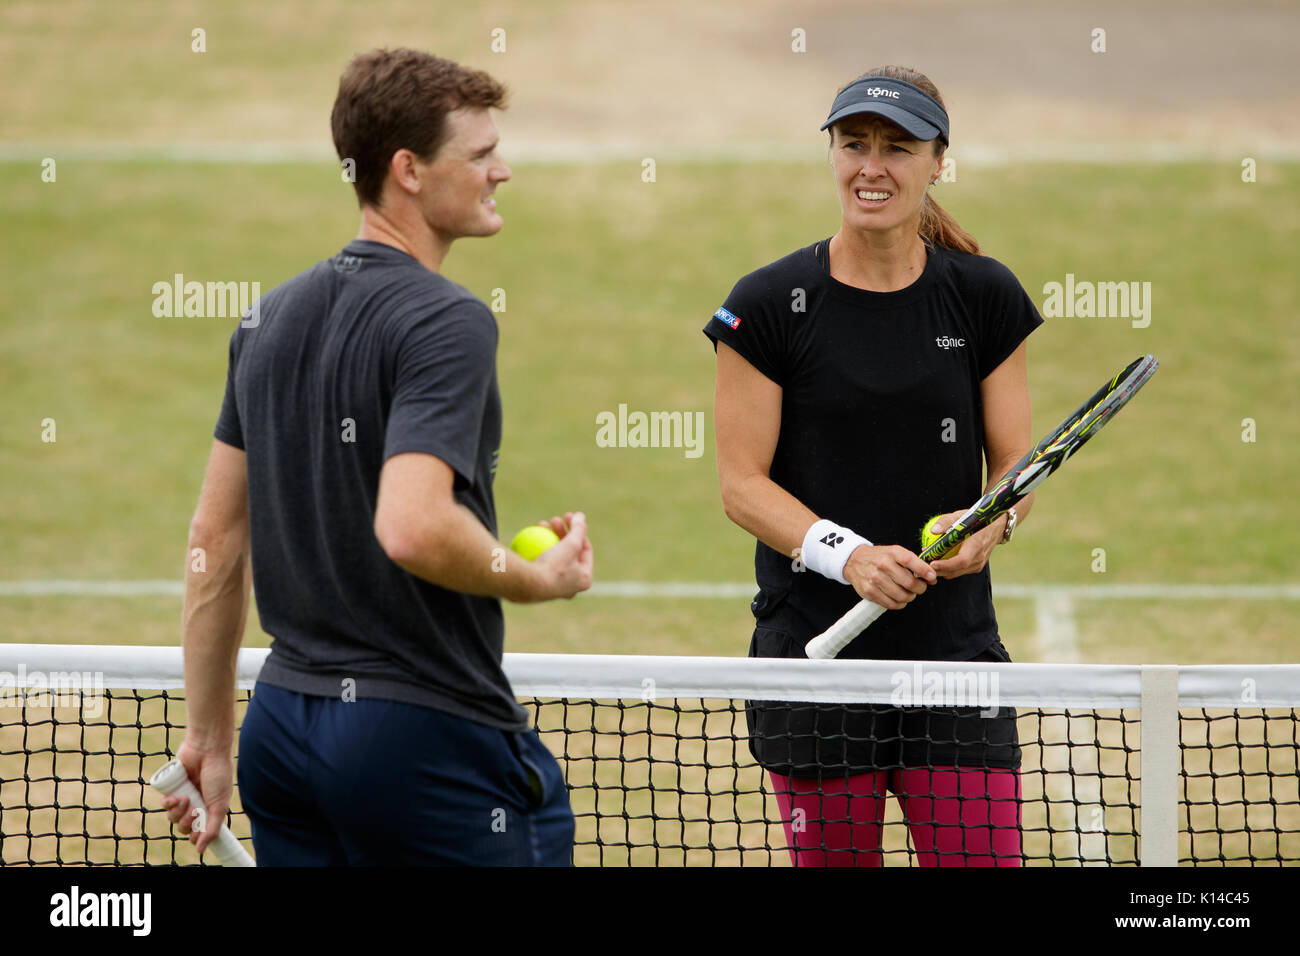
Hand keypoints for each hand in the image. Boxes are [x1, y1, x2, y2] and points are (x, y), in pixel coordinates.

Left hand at [158, 739, 231, 856]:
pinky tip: (175, 796)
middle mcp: (196, 805)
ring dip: (177, 812)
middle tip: (193, 811)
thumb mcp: (219, 805)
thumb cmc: (218, 775)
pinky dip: (168, 804)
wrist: (207, 751)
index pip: (198, 832)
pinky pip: (164, 805)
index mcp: (209, 810)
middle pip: (184, 827)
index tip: (196, 835)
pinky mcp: (172, 789)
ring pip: (173, 818)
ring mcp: (183, 797)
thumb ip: (212, 828)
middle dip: (187, 822)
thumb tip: (201, 850)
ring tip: (185, 798)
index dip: (196, 836)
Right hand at [532, 511, 593, 599]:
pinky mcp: (539, 585)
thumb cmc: (554, 566)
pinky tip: (530, 536)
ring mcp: (554, 586)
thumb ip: (579, 529)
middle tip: (554, 520)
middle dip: (561, 533)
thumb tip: (581, 516)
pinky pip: (540, 563)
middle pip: (569, 552)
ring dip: (548, 537)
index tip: (570, 519)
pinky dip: (537, 549)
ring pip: (553, 556)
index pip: (586, 549)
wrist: (529, 585)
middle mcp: (571, 585)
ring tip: (541, 524)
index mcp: (584, 579)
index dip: (579, 531)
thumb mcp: (572, 543)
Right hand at [842, 544, 936, 609]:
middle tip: (920, 587)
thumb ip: (912, 562)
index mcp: (892, 553)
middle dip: (920, 588)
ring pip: (902, 596)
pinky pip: (891, 604)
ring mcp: (875, 579)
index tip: (932, 577)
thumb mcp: (894, 552)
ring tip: (908, 593)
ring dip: (910, 597)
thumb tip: (931, 576)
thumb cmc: (878, 557)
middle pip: (909, 583)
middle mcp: (883, 565)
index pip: (910, 561)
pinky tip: (898, 598)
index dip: (924, 571)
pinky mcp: (869, 592)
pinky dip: (899, 604)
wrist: (854, 561)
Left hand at [925, 509, 1006, 579]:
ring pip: (956, 573)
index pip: (961, 561)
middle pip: (956, 570)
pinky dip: (948, 569)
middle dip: (938, 570)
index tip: (932, 563)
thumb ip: (946, 521)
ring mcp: (978, 564)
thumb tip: (933, 530)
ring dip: (941, 570)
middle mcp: (978, 557)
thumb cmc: (977, 520)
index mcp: (976, 545)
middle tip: (923, 565)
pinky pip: (959, 571)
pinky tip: (939, 562)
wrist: (996, 526)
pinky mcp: (976, 566)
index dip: (946, 565)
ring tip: (928, 563)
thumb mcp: (962, 516)